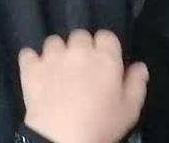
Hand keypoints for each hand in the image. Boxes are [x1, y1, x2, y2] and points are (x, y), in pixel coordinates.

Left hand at [20, 30, 147, 142]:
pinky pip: (28, 53)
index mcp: (105, 59)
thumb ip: (136, 84)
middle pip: (80, 36)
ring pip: (54, 41)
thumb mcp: (130, 109)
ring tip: (59, 71)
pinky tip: (37, 72)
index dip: (105, 47)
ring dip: (58, 52)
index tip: (104, 60)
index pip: (106, 36)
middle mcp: (77, 51)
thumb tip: (139, 66)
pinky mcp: (30, 66)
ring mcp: (51, 57)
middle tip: (83, 69)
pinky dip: (32, 60)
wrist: (62, 137)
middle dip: (82, 48)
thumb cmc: (101, 124)